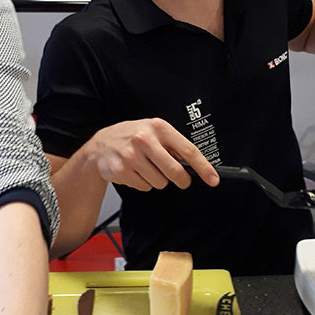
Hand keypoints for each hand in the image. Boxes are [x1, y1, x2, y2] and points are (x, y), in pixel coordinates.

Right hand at [86, 118, 218, 190]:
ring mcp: (131, 156)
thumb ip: (173, 145)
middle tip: (181, 180)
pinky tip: (135, 171)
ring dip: (157, 180)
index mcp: (158, 127)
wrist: (100, 145)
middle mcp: (144, 139)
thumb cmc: (132, 137)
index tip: (213, 179)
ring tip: (146, 167)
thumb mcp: (153, 132)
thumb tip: (197, 166)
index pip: (188, 150)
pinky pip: (144, 187)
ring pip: (160, 183)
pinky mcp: (121, 170)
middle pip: (175, 171)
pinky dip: (143, 183)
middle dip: (182, 180)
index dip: (203, 167)